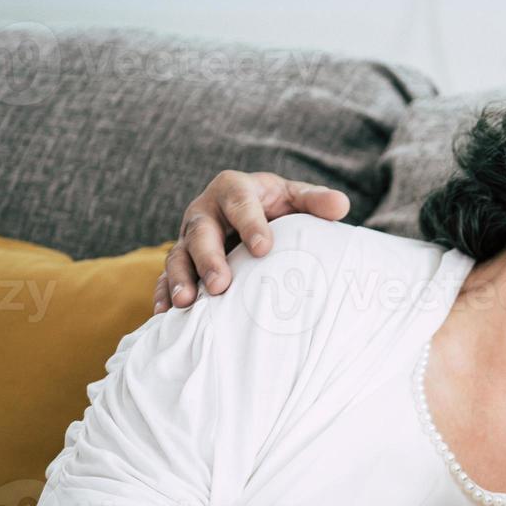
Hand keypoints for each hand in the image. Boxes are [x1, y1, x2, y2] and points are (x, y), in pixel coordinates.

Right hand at [152, 170, 350, 313]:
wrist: (249, 212)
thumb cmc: (276, 205)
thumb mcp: (295, 196)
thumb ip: (315, 201)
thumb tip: (340, 205)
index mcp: (234, 189)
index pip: (240, 203)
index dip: (251, 224)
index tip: (264, 249)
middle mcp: (205, 211)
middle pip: (201, 232)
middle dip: (208, 258)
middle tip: (220, 285)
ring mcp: (188, 237)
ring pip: (178, 255)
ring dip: (180, 279)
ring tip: (187, 303)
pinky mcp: (181, 260)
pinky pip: (165, 276)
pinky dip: (164, 293)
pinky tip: (167, 315)